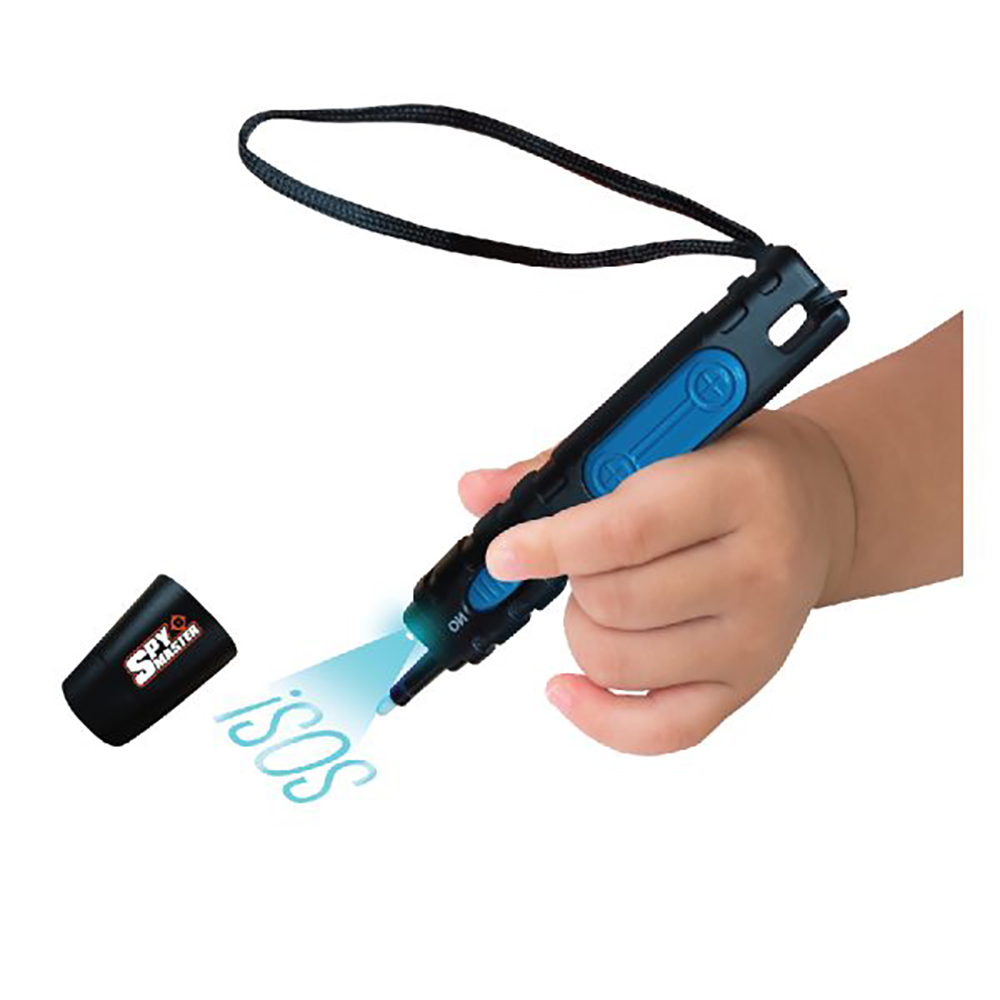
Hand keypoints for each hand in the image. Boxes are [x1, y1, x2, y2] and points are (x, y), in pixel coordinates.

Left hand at [458, 410, 856, 754]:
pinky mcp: (745, 686)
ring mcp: (755, 638)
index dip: (549, 545)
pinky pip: (657, 732)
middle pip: (612, 603)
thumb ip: (566, 464)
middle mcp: (758, 570)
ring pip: (616, 662)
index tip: (504, 552)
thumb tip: (475, 491)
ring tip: (604, 594)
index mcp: (737, 490)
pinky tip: (565, 687)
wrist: (819, 505)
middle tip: (588, 555)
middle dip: (573, 578)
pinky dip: (597, 717)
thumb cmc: (732, 465)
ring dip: (581, 627)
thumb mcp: (663, 436)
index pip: (625, 532)